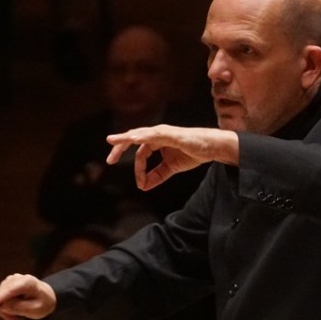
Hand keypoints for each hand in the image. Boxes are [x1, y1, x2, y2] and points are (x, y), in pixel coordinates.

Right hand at [0, 273, 56, 319]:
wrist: (48, 296)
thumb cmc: (44, 302)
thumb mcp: (36, 309)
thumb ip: (19, 307)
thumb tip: (1, 306)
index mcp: (26, 282)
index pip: (9, 290)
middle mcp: (16, 279)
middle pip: (1, 296)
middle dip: (4, 312)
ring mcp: (10, 281)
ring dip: (5, 313)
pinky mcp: (7, 286)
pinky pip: (0, 299)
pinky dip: (3, 310)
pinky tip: (9, 319)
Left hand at [105, 125, 238, 191]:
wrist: (211, 148)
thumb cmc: (192, 153)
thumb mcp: (171, 168)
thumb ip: (157, 176)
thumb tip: (143, 186)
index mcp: (156, 142)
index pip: (139, 153)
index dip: (137, 169)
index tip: (141, 184)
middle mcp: (157, 135)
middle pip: (134, 140)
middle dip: (120, 148)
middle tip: (109, 160)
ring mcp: (163, 133)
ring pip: (139, 134)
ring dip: (125, 138)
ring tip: (112, 141)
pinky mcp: (170, 133)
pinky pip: (153, 134)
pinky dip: (142, 136)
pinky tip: (132, 138)